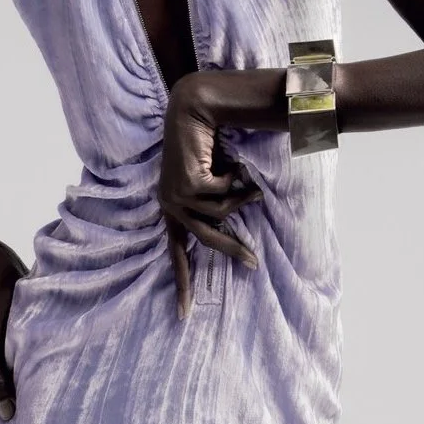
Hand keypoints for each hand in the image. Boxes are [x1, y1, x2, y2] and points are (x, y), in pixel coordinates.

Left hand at [158, 73, 262, 319]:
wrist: (195, 108)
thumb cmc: (208, 145)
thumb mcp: (214, 182)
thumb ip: (219, 206)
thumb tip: (237, 240)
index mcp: (172, 209)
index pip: (176, 252)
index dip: (181, 283)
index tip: (184, 314)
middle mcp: (169, 205)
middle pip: (205, 239)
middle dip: (232, 250)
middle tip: (253, 264)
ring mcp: (175, 195)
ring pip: (221, 214)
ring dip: (242, 198)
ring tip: (249, 181)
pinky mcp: (187, 184)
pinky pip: (225, 196)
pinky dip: (238, 183)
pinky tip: (234, 165)